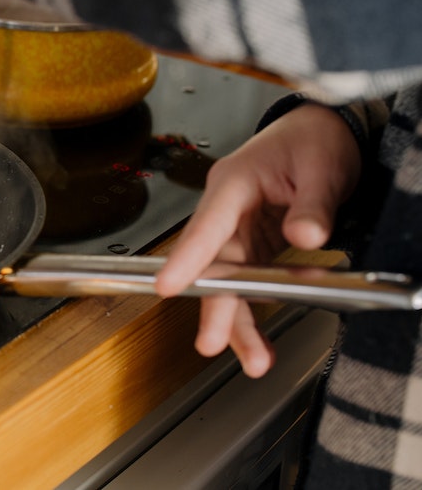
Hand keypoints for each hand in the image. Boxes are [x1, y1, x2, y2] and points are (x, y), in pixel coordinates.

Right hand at [154, 102, 360, 376]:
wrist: (322, 131)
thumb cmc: (313, 140)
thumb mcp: (322, 168)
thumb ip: (313, 205)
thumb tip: (304, 237)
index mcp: (234, 182)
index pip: (207, 224)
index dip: (187, 258)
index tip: (167, 285)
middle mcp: (228, 208)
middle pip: (215, 263)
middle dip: (216, 306)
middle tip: (212, 342)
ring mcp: (238, 227)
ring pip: (230, 279)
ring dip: (239, 319)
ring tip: (255, 358)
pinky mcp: (254, 242)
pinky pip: (250, 280)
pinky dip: (258, 306)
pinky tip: (266, 335)